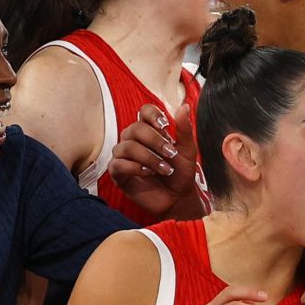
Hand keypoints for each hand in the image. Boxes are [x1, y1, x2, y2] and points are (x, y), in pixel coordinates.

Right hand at [108, 103, 205, 219]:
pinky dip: (135, 167)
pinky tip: (148, 173)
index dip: (152, 115)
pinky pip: (118, 164)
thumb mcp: (187, 151)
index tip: (165, 126)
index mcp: (149, 131)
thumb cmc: (180, 173)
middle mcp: (133, 140)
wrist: (178, 198)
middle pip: (135, 128)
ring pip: (127, 146)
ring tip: (165, 169)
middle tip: (171, 153)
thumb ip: (185, 129)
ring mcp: (124, 156)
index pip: (144, 112)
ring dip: (149, 157)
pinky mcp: (118, 173)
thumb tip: (184, 106)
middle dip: (155, 140)